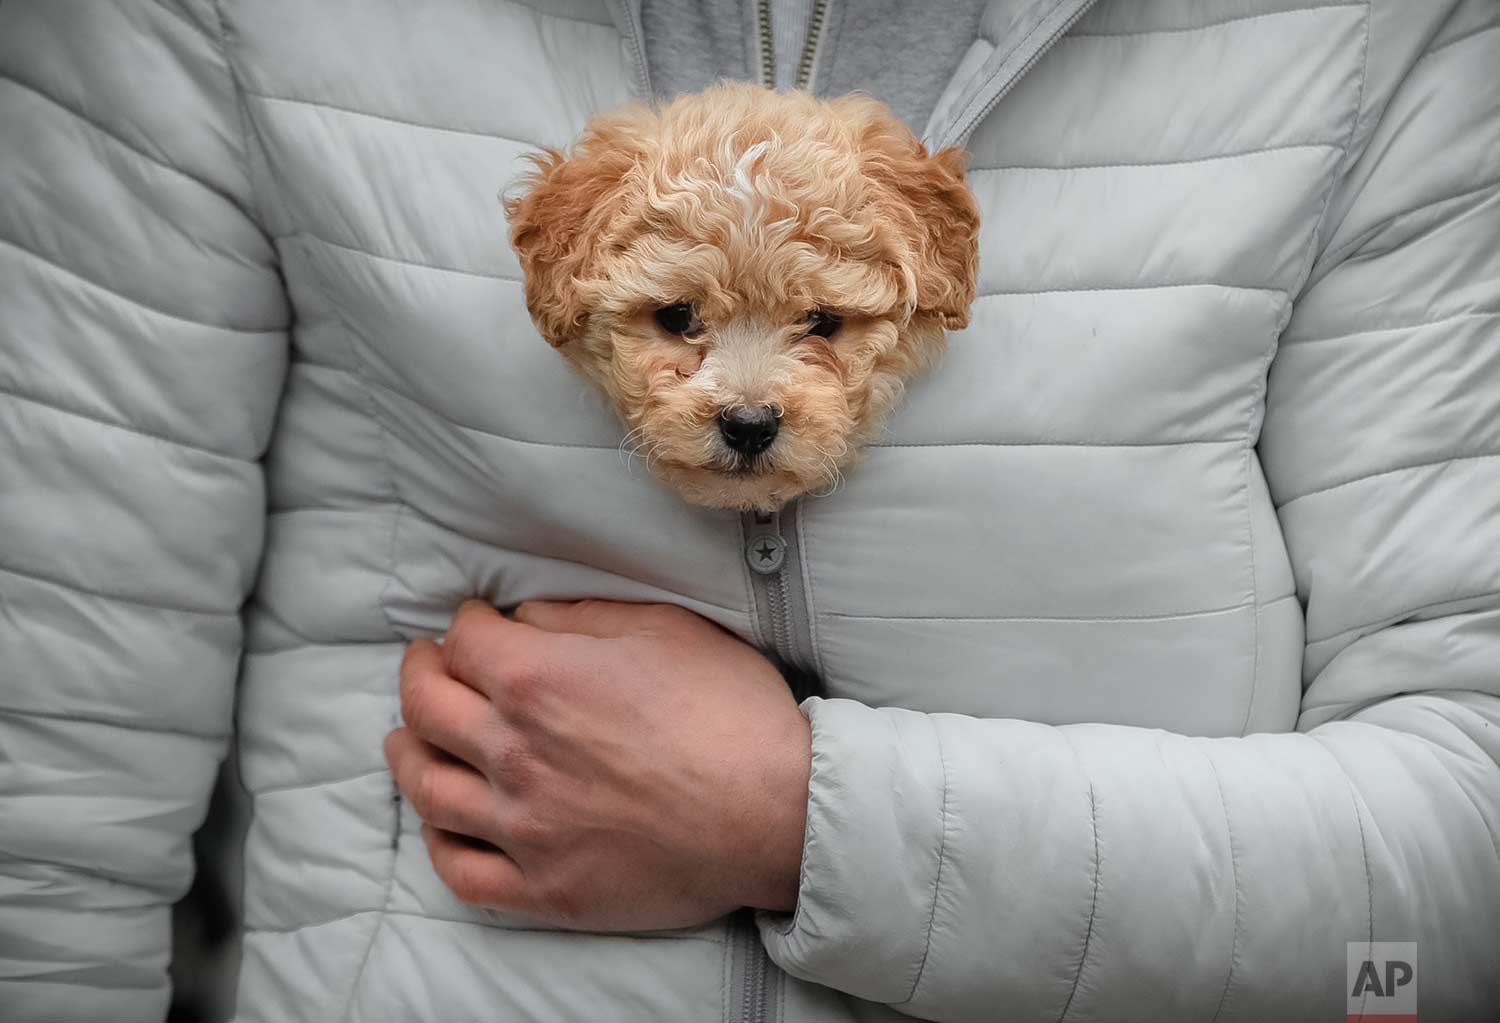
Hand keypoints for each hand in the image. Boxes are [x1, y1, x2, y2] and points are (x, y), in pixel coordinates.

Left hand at [384, 599, 811, 930]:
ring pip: (426, 788)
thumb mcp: (663, 629)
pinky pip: (460, 870)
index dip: (463, 622)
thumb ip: (579, 619)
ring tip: (409, 739)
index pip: (461, 641)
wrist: (777, 812)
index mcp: (538, 681)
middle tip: (426, 665)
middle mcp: (514, 753)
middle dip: (419, 674)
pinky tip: (442, 823)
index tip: (475, 622)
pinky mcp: (544, 888)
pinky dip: (438, 841)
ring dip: (407, 753)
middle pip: (424, 707)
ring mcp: (524, 827)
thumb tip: (522, 620)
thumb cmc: (728, 712)